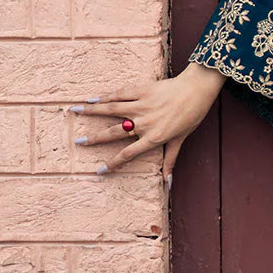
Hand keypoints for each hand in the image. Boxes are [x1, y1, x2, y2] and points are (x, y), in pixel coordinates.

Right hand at [67, 61, 225, 184]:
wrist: (197, 90)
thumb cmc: (191, 116)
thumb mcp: (181, 140)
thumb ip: (171, 160)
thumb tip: (168, 182)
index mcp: (153, 137)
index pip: (128, 154)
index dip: (114, 164)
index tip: (100, 171)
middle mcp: (144, 123)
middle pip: (114, 132)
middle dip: (95, 138)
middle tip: (79, 141)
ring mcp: (141, 106)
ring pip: (112, 110)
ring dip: (92, 111)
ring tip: (75, 111)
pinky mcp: (142, 91)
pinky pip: (120, 94)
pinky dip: (106, 96)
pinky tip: (92, 98)